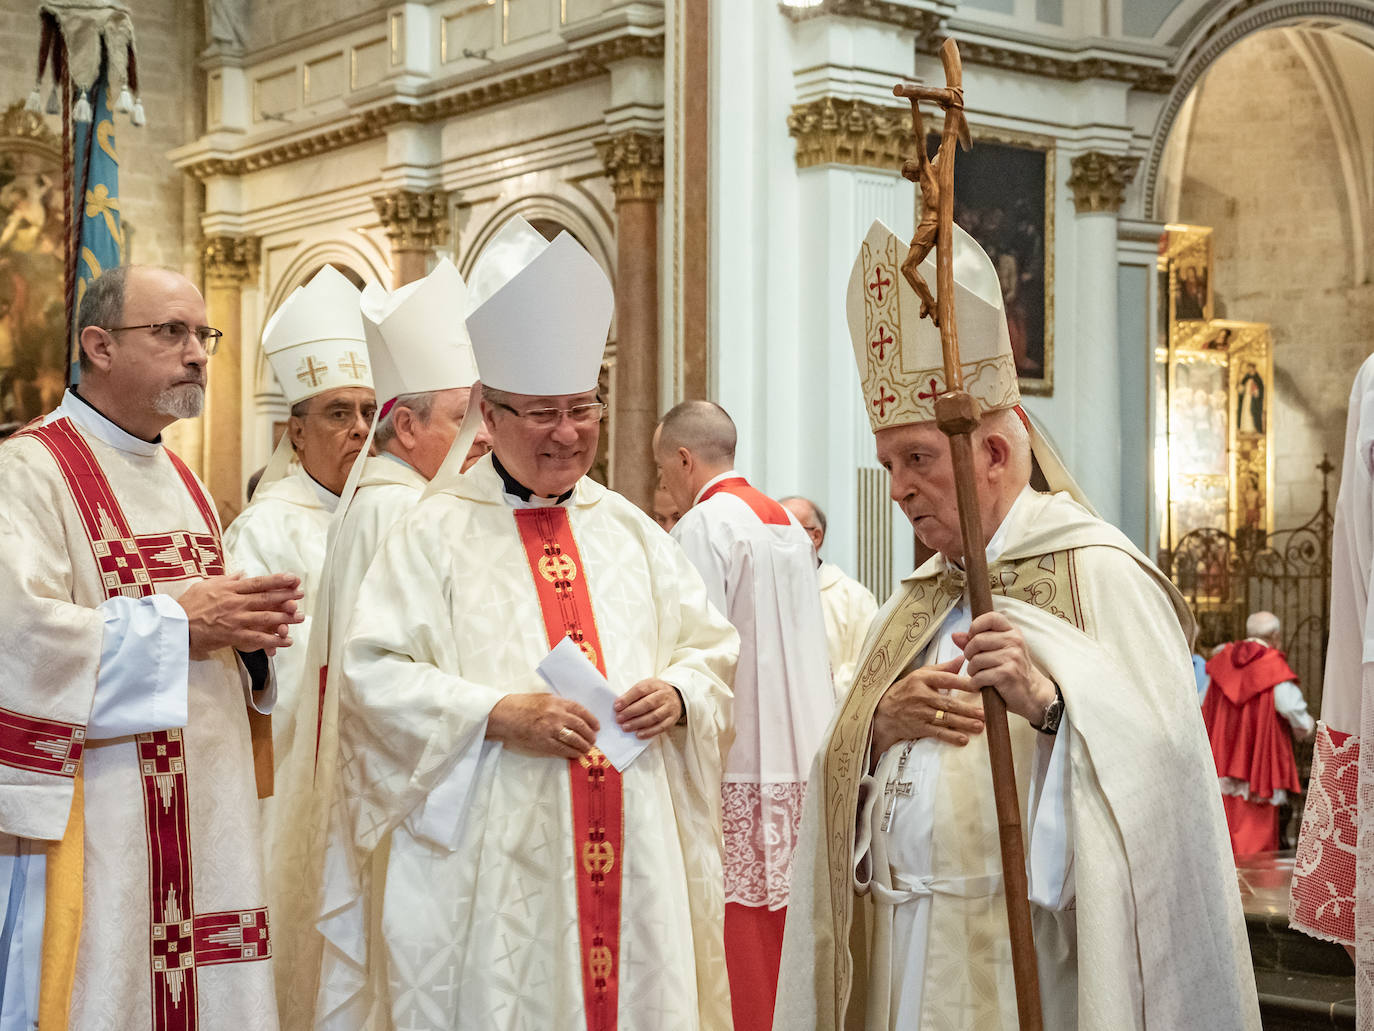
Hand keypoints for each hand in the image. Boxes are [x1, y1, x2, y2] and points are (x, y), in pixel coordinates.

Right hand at [178, 573, 303, 659]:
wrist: (173, 625)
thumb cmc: (188, 605)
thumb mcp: (206, 585)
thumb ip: (226, 580)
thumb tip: (242, 574)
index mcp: (229, 589)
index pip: (258, 583)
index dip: (278, 580)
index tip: (294, 578)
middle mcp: (235, 602)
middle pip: (266, 598)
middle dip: (286, 596)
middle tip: (302, 595)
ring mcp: (235, 619)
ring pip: (265, 617)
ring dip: (285, 618)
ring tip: (300, 617)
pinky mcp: (232, 635)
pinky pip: (256, 639)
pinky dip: (273, 640)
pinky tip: (286, 641)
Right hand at [487, 694, 599, 758]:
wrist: (505, 715)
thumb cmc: (522, 704)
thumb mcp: (544, 698)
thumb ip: (559, 705)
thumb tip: (574, 715)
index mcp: (557, 702)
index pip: (581, 710)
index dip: (591, 720)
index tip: (596, 726)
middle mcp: (557, 715)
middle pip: (581, 727)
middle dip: (590, 735)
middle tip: (593, 740)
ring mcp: (550, 730)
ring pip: (574, 740)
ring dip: (583, 746)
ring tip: (587, 749)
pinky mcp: (543, 743)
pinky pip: (562, 750)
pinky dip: (571, 753)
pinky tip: (575, 754)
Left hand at [614, 678, 682, 739]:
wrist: (676, 696)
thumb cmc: (655, 693)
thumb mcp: (646, 687)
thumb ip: (633, 695)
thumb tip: (618, 706)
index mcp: (655, 684)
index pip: (640, 690)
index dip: (628, 698)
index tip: (616, 706)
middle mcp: (664, 695)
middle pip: (648, 703)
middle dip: (631, 712)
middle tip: (619, 718)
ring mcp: (669, 708)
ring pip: (654, 716)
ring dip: (638, 723)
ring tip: (625, 727)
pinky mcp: (672, 719)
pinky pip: (661, 727)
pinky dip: (649, 732)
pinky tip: (638, 734)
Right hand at [871, 656, 983, 756]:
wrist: (883, 713)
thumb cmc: (905, 691)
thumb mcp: (919, 675)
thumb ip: (942, 668)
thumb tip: (962, 659)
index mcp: (922, 679)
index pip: (945, 679)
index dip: (962, 682)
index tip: (979, 685)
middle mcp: (921, 696)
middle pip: (947, 702)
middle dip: (967, 708)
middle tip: (984, 712)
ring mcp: (920, 713)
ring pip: (945, 718)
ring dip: (963, 723)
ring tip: (979, 726)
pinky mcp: (918, 728)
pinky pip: (937, 732)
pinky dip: (950, 736)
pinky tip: (963, 740)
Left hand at [952, 611, 1056, 724]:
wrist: (1031, 693)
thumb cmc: (1010, 670)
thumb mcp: (997, 651)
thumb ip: (975, 641)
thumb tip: (954, 635)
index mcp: (1012, 631)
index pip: (991, 618)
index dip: (976, 626)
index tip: (972, 638)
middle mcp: (1015, 641)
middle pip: (977, 640)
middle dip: (969, 654)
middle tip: (975, 663)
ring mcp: (1012, 657)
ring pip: (976, 659)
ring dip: (972, 671)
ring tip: (980, 675)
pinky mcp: (1008, 673)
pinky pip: (979, 676)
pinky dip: (975, 683)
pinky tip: (982, 685)